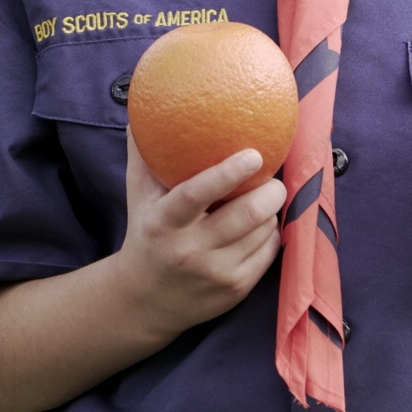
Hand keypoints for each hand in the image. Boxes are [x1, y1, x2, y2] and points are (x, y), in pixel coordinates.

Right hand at [113, 128, 284, 339]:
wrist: (143, 302)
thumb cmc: (146, 234)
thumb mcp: (138, 196)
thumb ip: (143, 154)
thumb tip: (144, 108)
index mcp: (164, 222)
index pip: (197, 194)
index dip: (227, 173)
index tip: (254, 154)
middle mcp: (189, 250)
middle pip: (246, 215)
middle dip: (271, 191)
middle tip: (273, 177)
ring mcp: (215, 273)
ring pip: (263, 231)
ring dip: (271, 210)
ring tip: (266, 197)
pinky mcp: (235, 290)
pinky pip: (269, 252)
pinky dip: (271, 232)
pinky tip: (263, 224)